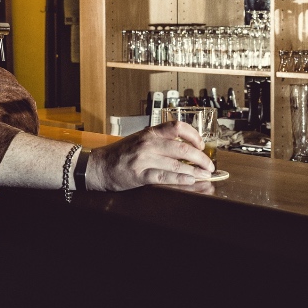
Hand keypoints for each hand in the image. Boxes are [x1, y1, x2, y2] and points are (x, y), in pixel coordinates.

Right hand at [86, 121, 215, 191]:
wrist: (98, 166)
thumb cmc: (119, 153)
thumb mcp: (139, 139)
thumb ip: (159, 140)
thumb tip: (184, 147)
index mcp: (149, 133)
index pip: (177, 127)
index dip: (194, 135)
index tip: (202, 144)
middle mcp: (148, 143)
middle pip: (182, 148)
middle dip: (201, 158)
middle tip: (209, 165)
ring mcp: (144, 159)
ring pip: (177, 163)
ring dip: (195, 170)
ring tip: (205, 175)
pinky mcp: (140, 175)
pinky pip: (165, 177)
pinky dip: (180, 179)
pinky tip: (190, 180)